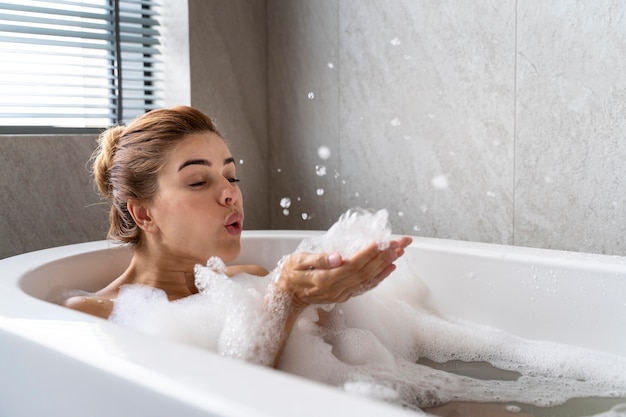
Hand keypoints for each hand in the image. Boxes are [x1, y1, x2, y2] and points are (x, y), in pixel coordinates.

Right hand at [275, 237, 411, 307]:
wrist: (286, 297)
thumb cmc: (289, 275)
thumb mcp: (297, 262)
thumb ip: (318, 259)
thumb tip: (337, 257)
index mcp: (324, 279)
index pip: (352, 265)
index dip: (369, 253)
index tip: (382, 242)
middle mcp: (336, 289)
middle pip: (365, 272)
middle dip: (383, 256)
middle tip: (399, 243)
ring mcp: (342, 294)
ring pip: (368, 279)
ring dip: (385, 265)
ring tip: (399, 251)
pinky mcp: (345, 296)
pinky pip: (365, 287)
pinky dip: (380, 277)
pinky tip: (390, 268)